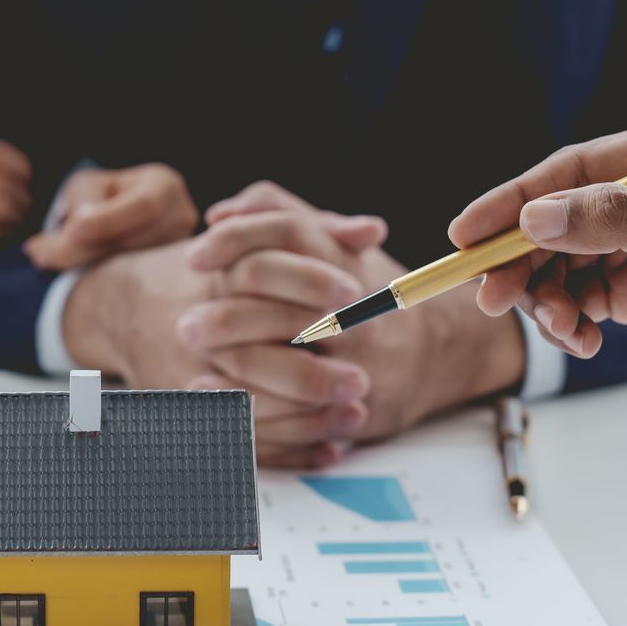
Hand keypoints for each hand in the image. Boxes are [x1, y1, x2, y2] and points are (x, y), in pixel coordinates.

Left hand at [23, 162, 199, 270]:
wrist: (118, 220)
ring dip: (82, 269)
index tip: (72, 230)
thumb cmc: (102, 196)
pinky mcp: (166, 282)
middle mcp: (181, 223)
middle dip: (84, 250)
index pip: (144, 206)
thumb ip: (84, 202)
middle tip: (40, 253)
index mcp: (165, 188)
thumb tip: (74, 232)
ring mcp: (178, 257)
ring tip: (43, 257)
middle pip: (134, 243)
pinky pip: (129, 288)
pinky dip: (94, 283)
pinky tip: (66, 273)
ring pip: (129, 271)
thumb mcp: (89, 186)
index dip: (108, 220)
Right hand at [62, 236, 372, 468]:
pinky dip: (292, 449)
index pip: (262, 272)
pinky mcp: (196, 409)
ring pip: (251, 406)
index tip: (353, 294)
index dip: (310, 282)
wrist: (122, 307)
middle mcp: (201, 328)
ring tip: (355, 414)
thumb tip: (373, 232)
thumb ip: (316, 228)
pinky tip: (331, 447)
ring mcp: (195, 373)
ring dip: (308, 418)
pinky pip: (246, 440)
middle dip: (312, 374)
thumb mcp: (256, 237)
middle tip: (362, 379)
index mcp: (219, 277)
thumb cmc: (206, 271)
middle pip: (254, 356)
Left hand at [188, 186, 524, 456]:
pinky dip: (255, 409)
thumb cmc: (365, 287)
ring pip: (295, 368)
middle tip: (186, 328)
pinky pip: (302, 412)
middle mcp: (356, 307)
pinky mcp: (360, 402)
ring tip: (194, 375)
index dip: (236, 241)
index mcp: (344, 257)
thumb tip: (219, 213)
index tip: (193, 258)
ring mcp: (361, 358)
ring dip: (240, 371)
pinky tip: (217, 401)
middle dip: (231, 319)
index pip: (288, 233)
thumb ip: (276, 213)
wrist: (441, 349)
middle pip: (289, 309)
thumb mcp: (330, 239)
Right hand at [451, 110, 626, 393]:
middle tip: (489, 297)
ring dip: (546, 298)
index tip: (465, 234)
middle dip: (521, 261)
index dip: (512, 203)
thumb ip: (617, 222)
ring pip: (562, 265)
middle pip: (556, 220)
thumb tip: (537, 217)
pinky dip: (571, 322)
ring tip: (562, 329)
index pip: (571, 172)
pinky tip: (584, 340)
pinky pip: (584, 300)